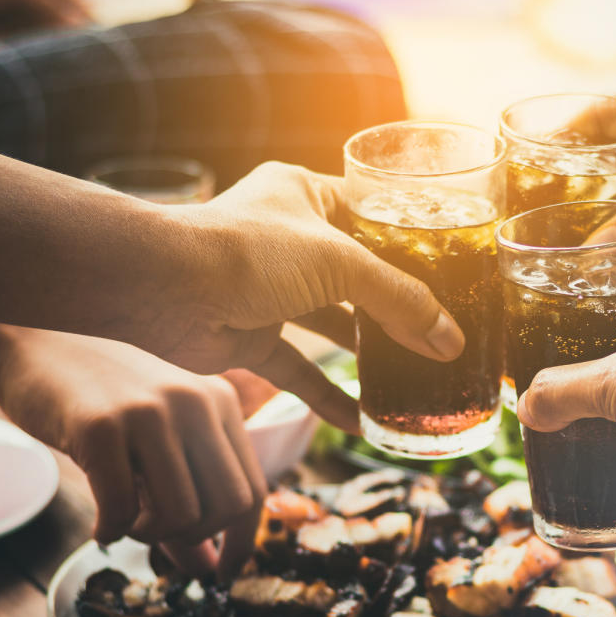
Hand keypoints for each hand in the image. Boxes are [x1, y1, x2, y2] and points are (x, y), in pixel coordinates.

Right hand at [0, 328, 265, 579]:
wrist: (33, 342)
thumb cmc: (100, 398)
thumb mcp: (158, 439)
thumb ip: (189, 497)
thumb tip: (211, 570)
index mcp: (220, 402)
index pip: (254, 490)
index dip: (241, 542)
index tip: (221, 572)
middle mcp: (196, 402)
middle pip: (228, 507)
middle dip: (194, 537)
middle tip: (155, 530)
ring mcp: (151, 412)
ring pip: (184, 514)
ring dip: (150, 534)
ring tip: (125, 518)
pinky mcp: (101, 426)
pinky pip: (122, 510)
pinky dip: (111, 532)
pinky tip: (99, 525)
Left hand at [139, 162, 464, 432]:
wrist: (162, 288)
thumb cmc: (246, 251)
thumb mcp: (340, 264)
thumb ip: (399, 300)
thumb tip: (450, 340)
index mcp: (308, 195)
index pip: (374, 215)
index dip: (413, 240)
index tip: (453, 270)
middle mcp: (292, 238)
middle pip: (360, 274)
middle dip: (398, 306)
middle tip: (442, 331)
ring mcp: (272, 289)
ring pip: (333, 323)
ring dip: (370, 352)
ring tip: (417, 374)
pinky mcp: (253, 333)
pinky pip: (300, 367)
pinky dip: (329, 394)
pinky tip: (363, 421)